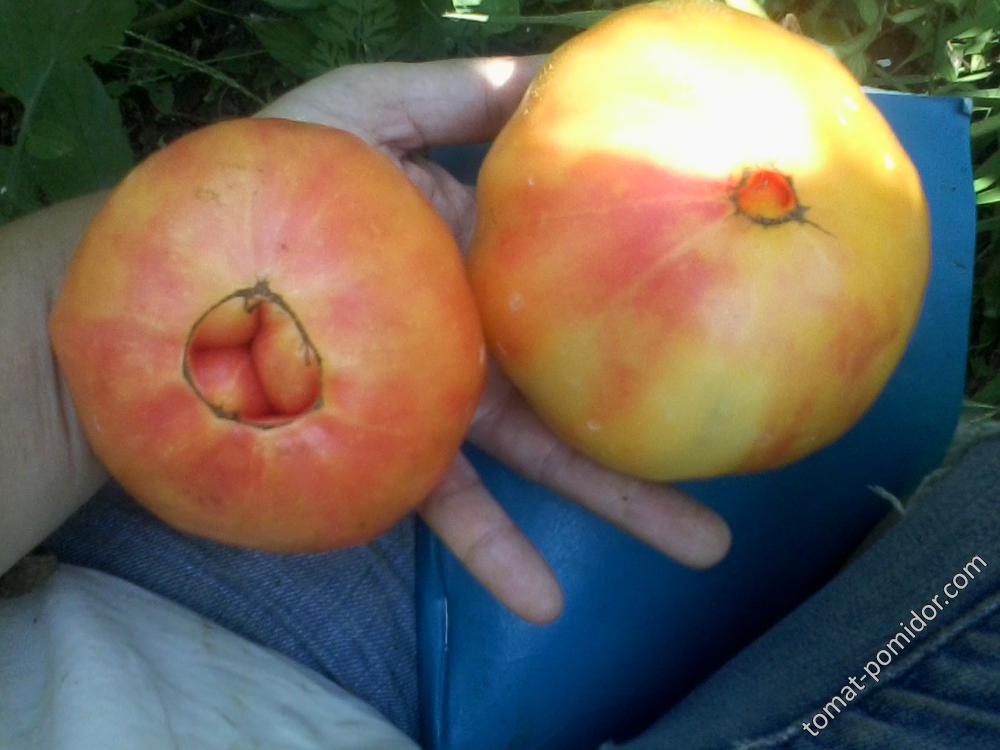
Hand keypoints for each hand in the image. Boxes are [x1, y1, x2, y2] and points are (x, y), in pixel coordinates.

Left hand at [259, 58, 731, 622]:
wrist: (162, 287)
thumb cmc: (260, 184)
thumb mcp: (359, 112)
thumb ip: (452, 99)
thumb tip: (554, 73)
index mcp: (479, 253)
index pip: (579, 271)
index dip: (649, 285)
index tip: (729, 303)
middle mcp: (475, 330)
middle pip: (582, 377)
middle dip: (660, 419)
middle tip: (743, 463)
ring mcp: (439, 398)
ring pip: (541, 453)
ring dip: (616, 501)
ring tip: (699, 544)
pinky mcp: (393, 453)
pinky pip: (449, 505)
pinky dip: (492, 550)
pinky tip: (542, 597)